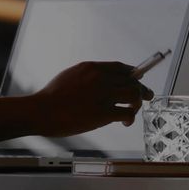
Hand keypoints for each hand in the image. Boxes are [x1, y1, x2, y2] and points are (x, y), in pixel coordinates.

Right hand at [31, 61, 153, 136]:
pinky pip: (128, 112)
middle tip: (146, 96)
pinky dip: (130, 118)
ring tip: (133, 110)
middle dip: (141, 89)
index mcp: (91, 68)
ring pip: (134, 94)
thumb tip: (103, 81)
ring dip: (138, 103)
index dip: (133, 73)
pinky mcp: (104, 113)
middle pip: (132, 80)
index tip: (138, 79)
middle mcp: (100, 78)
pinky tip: (125, 122)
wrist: (42, 111)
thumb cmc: (52, 96)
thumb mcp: (70, 75)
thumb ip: (88, 76)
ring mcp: (103, 95)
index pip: (121, 67)